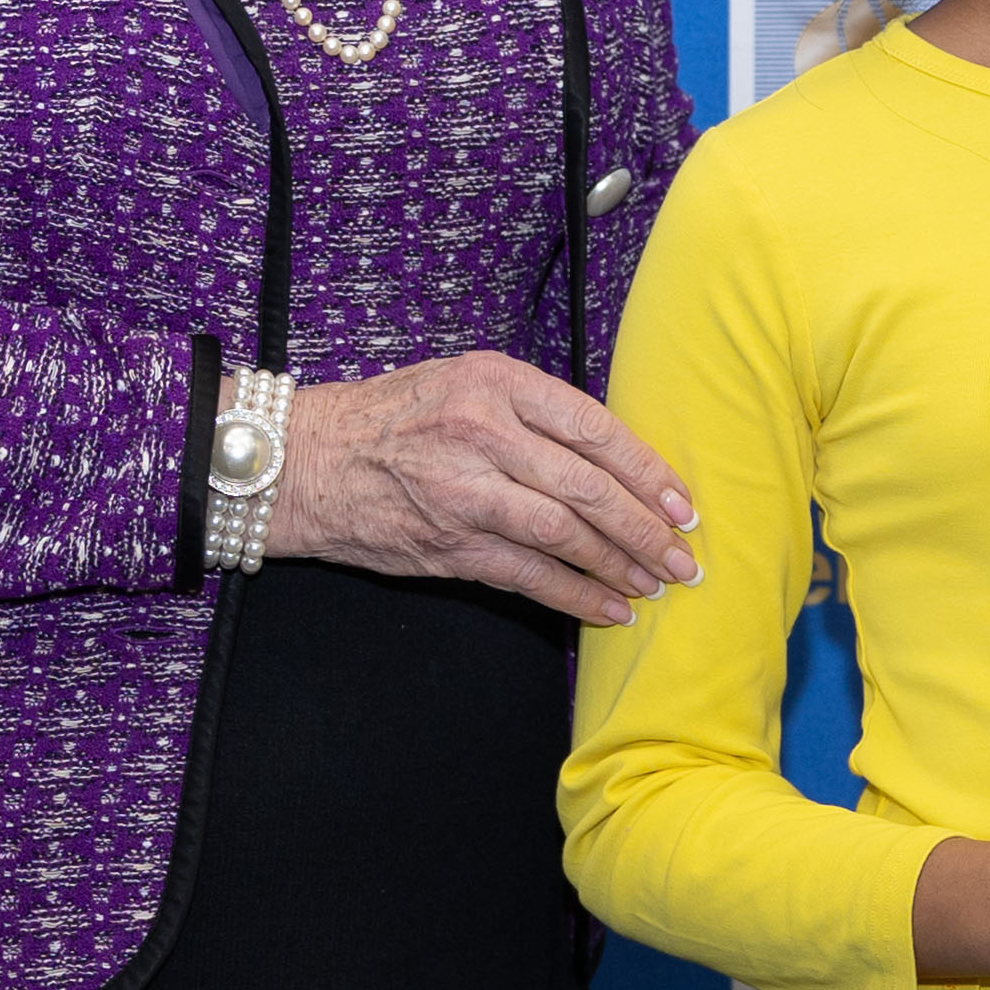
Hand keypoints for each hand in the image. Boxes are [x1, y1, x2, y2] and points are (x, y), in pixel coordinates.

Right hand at [268, 352, 701, 626]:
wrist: (306, 462)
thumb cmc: (391, 417)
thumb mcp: (461, 380)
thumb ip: (530, 410)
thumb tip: (609, 457)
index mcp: (495, 382)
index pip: (593, 427)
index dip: (646, 469)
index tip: (681, 500)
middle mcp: (484, 433)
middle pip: (588, 487)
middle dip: (645, 527)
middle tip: (683, 555)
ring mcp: (466, 493)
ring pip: (564, 535)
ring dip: (619, 565)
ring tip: (656, 583)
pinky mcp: (450, 545)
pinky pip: (528, 576)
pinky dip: (575, 595)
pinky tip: (610, 608)